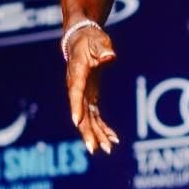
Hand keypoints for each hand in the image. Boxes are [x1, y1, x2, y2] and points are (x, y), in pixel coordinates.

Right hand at [65, 25, 118, 153]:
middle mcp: (76, 88)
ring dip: (97, 135)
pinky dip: (103, 128)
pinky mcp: (89, 98)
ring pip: (87, 119)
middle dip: (87, 132)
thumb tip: (110, 56)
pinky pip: (94, 117)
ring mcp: (82, 95)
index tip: (76, 122)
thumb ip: (102, 49)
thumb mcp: (97, 41)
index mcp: (77, 73)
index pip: (75, 92)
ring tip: (108, 149)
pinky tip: (113, 139)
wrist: (80, 39)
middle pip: (80, 113)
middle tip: (93, 149)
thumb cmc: (89, 39)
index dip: (76, 107)